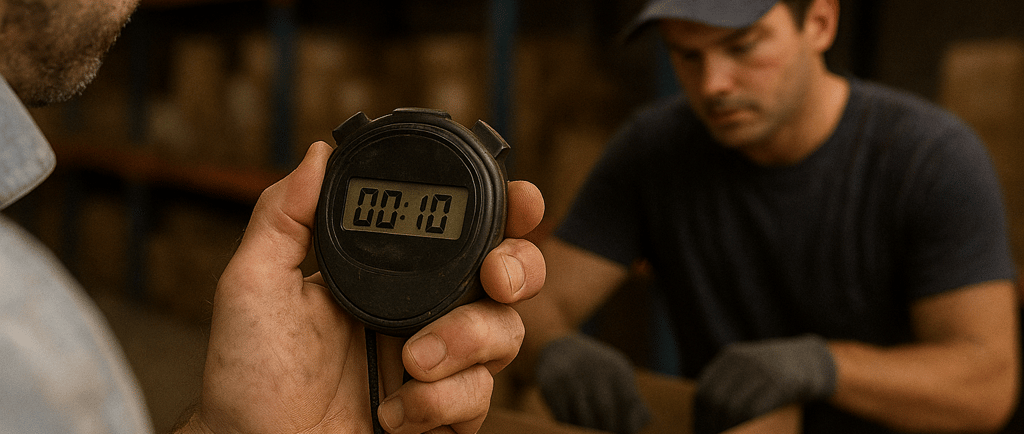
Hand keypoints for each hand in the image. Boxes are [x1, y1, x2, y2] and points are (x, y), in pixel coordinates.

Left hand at [176, 141, 545, 433]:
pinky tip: (393, 412)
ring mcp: (440, 366)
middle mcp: (422, 314)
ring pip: (504, 333)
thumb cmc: (249, 380)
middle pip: (506, 276)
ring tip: (413, 363)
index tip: (520, 199)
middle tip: (497, 277)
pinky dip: (439, 401)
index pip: (457, 232)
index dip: (501, 211)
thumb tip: (318, 153)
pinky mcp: (447, 415)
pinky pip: (480, 396)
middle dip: (519, 266)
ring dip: (465, 342)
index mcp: (388, 276)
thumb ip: (283, 218)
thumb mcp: (255, 287)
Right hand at [535, 334, 651, 433]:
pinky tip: (572, 425)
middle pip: (605, 412)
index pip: (628, 402)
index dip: (629, 425)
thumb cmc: (596, 371)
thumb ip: (634, 400)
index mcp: (616, 369)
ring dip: (586, 430)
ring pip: (582, 417)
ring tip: (589, 430)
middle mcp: (594, 370)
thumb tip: (648, 420)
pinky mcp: (551, 385)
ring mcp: (571, 377)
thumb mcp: (618, 376)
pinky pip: (562, 417)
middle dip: (607, 430)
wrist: (558, 348)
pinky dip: (568, 426)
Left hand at [694, 335, 836, 433]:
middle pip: (716, 400)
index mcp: (730, 357)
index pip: (703, 390)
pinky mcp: (779, 382)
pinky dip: (747, 425)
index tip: (699, 430)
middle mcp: (742, 360)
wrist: (814, 361)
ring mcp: (761, 370)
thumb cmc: (777, 373)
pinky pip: (755, 409)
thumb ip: (732, 384)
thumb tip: (708, 418)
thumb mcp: (750, 368)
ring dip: (728, 428)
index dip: (699, 415)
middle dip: (711, 425)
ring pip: (733, 407)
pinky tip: (747, 432)